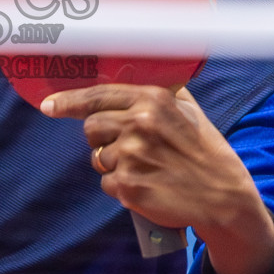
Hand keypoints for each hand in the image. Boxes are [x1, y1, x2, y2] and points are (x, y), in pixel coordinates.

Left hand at [41, 83, 273, 273]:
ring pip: (98, 158)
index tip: (49, 106)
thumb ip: (161, 93)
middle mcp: (139, 124)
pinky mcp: (128, 187)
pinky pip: (107, 184)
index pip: (98, 96)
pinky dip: (122, 187)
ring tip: (147, 168)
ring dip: (115, 165)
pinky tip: (147, 185)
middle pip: (91, 127)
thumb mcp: (189, 111)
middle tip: (131, 147)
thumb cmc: (205, 151)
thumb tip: (130, 76)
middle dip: (103, 138)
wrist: (224, 197)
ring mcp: (132, 157)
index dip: (69, 102)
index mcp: (153, 100)